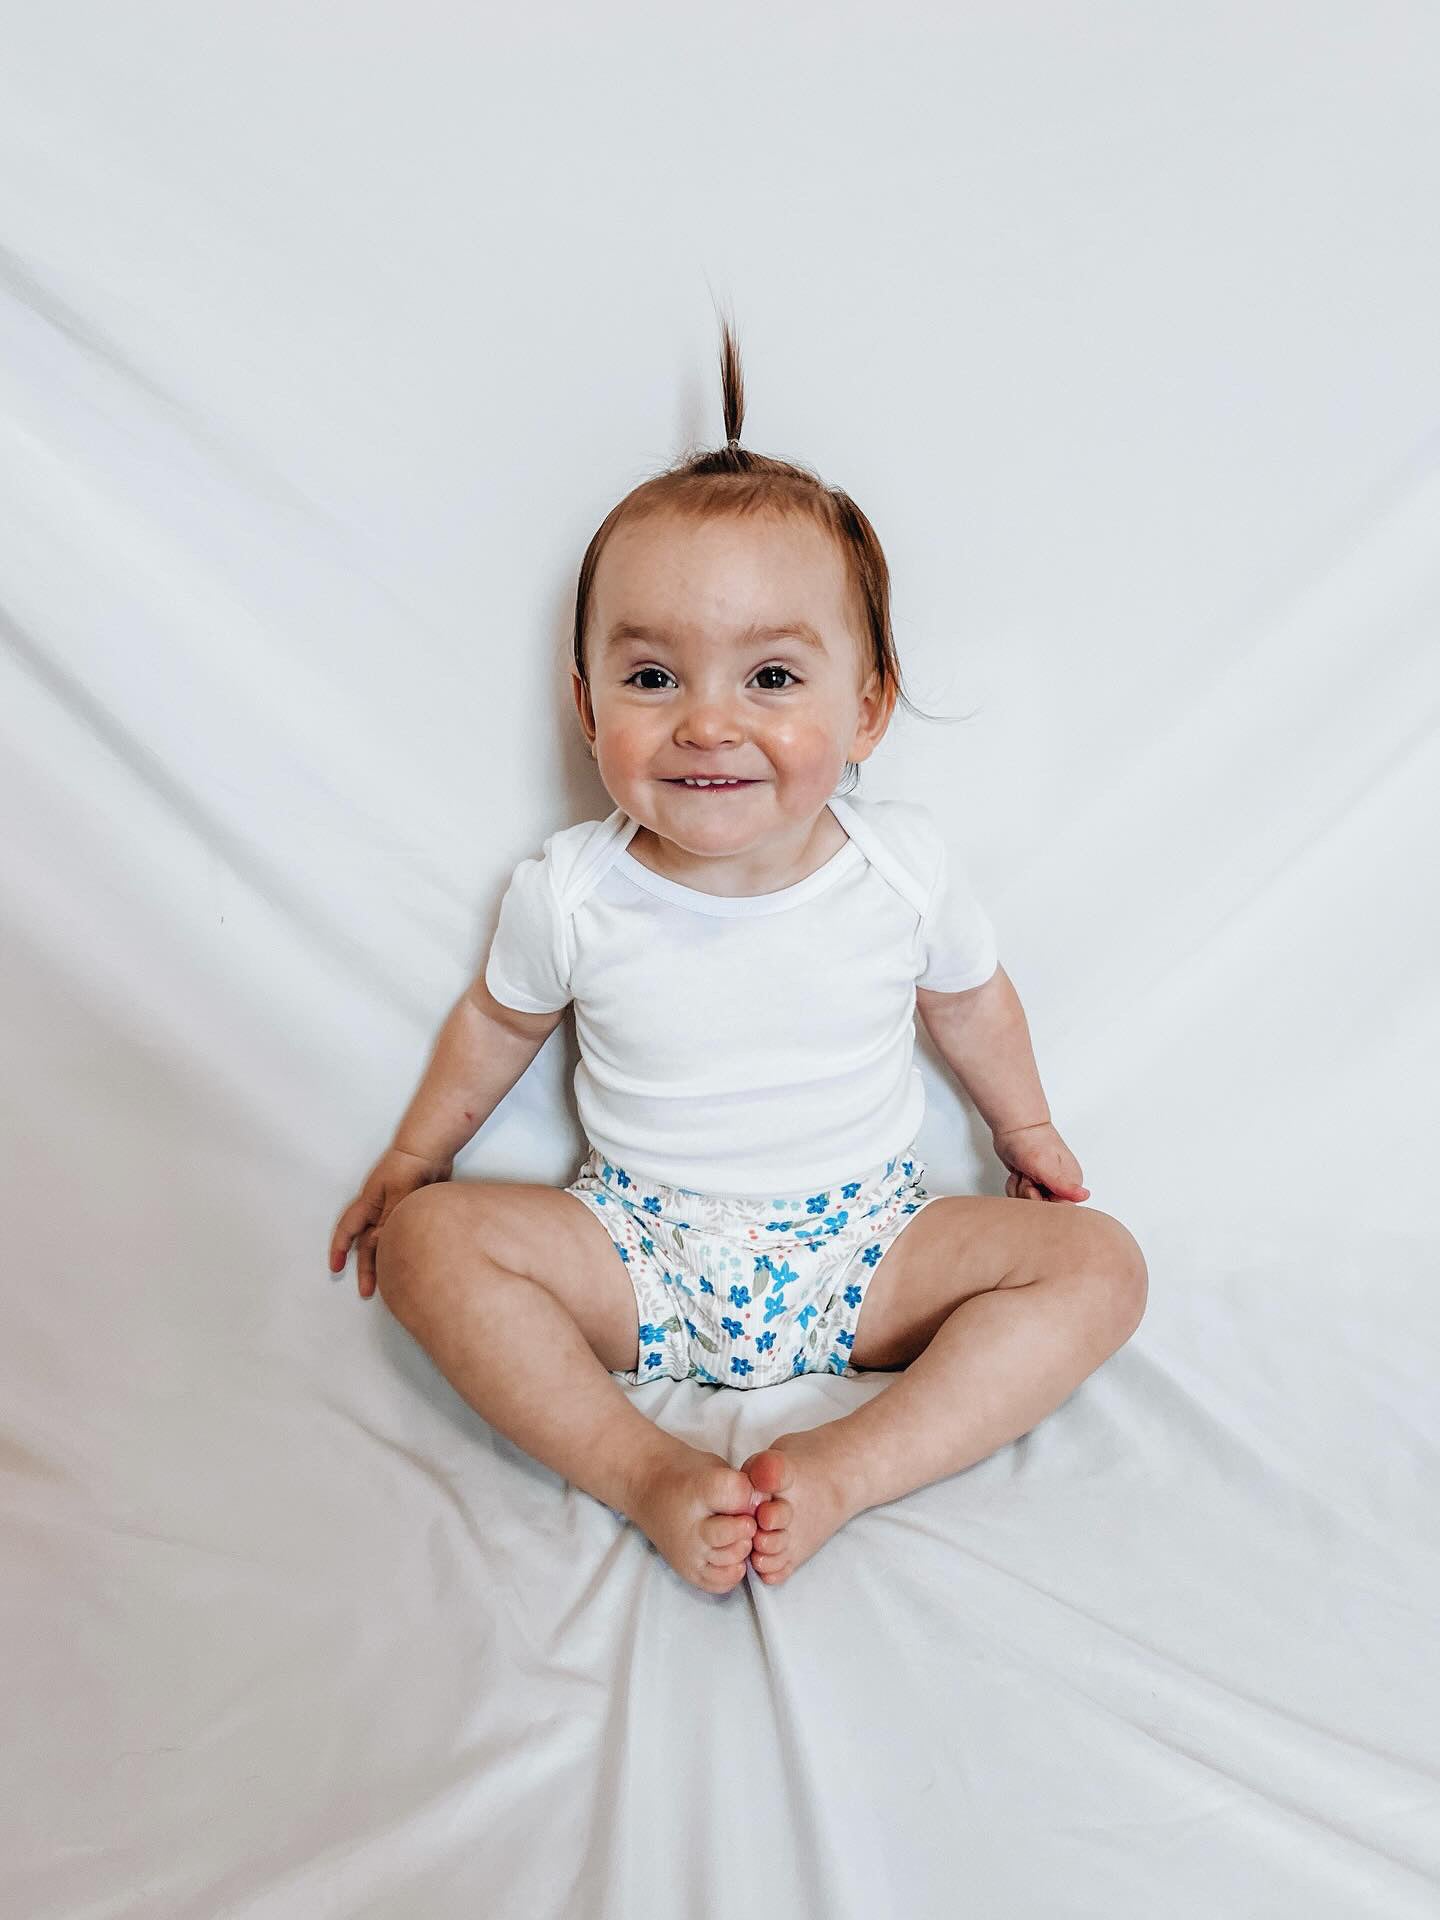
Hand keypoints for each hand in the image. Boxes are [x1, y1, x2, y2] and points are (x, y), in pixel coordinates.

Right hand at [329, 1146, 453, 1298]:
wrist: (431, 1149)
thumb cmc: (410, 1167)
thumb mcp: (398, 1197)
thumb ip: (388, 1221)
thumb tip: (375, 1245)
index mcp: (369, 1204)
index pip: (348, 1230)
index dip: (340, 1249)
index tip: (335, 1268)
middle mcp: (378, 1208)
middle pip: (366, 1243)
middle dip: (365, 1267)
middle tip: (368, 1291)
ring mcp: (393, 1208)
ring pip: (383, 1240)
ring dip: (383, 1260)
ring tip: (390, 1283)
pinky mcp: (410, 1208)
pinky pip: (400, 1233)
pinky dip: (400, 1247)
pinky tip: (408, 1259)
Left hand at [993, 1120, 1089, 1202]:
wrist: (1014, 1126)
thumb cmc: (1029, 1141)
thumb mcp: (1045, 1166)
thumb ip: (1062, 1185)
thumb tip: (1083, 1195)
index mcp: (1070, 1183)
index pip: (1060, 1210)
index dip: (1042, 1203)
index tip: (1034, 1188)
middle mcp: (1060, 1186)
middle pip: (1043, 1209)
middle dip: (1028, 1194)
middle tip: (1027, 1176)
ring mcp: (1045, 1184)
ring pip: (1029, 1204)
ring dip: (1020, 1189)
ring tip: (1023, 1172)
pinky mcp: (1032, 1183)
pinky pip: (1020, 1197)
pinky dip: (1014, 1186)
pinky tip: (1017, 1174)